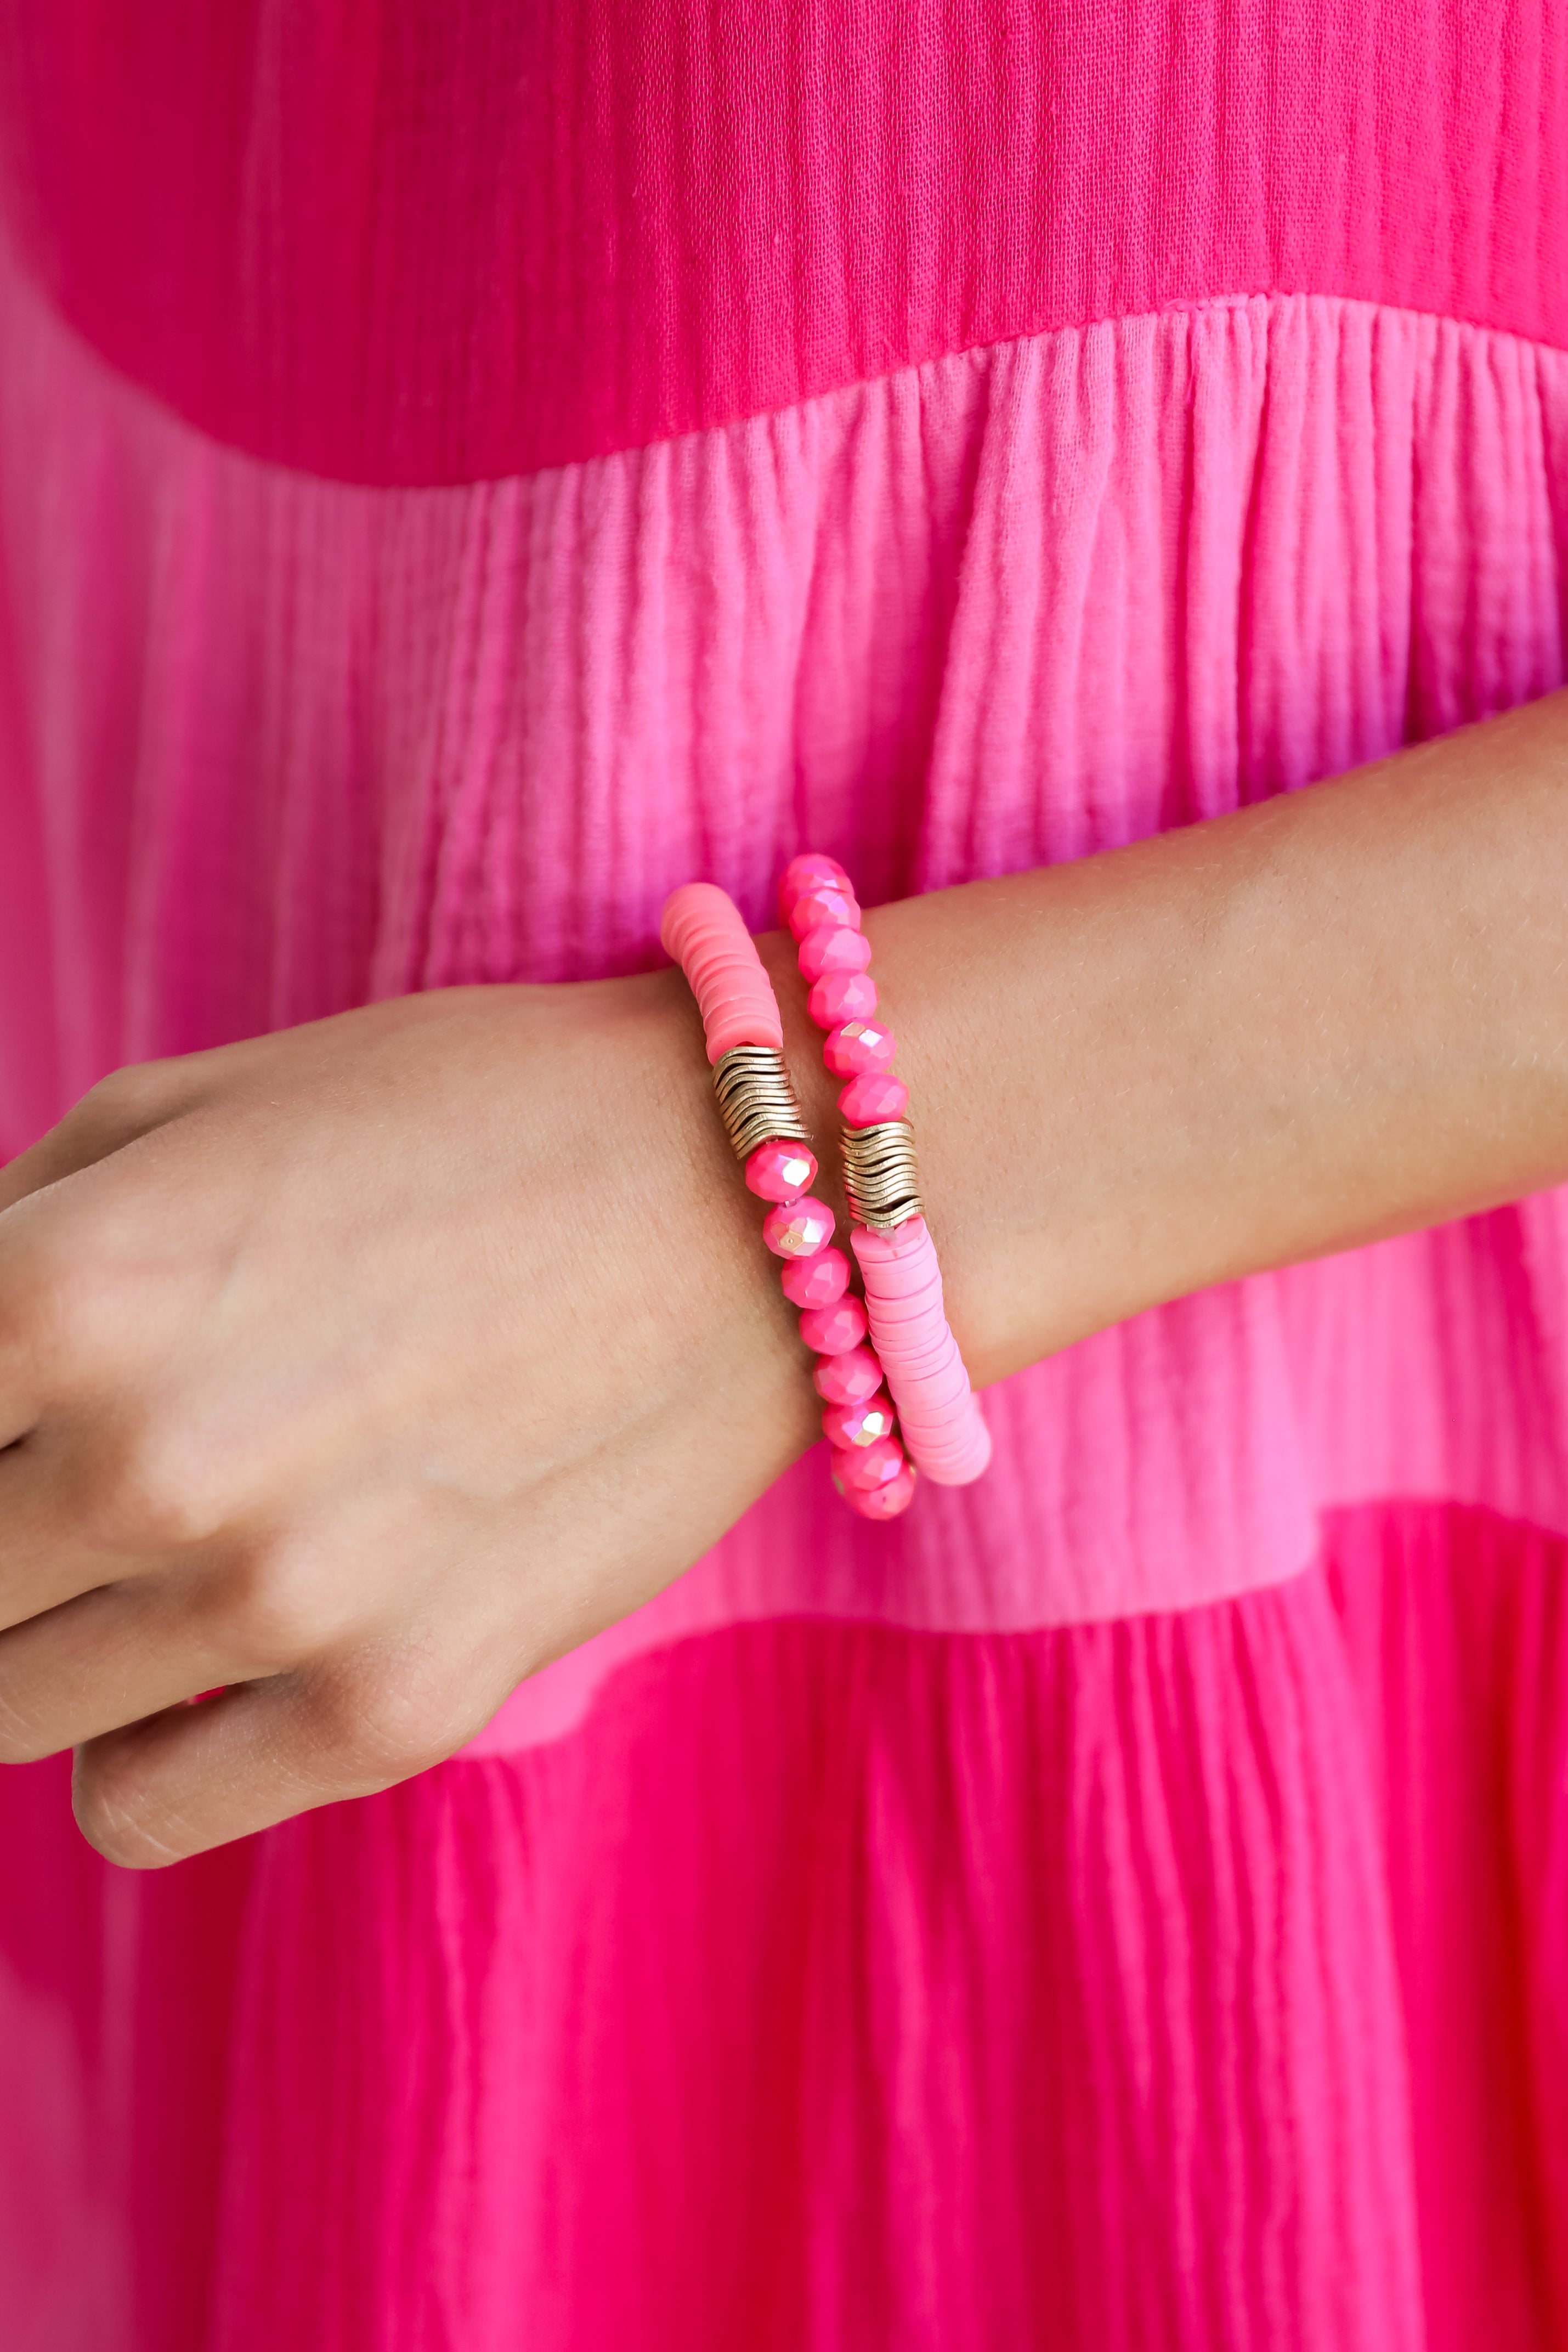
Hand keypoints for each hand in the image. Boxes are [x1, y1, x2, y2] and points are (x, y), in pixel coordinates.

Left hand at [0, 978, 820, 1863]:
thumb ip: (9, 1239)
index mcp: (58, 1282)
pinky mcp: (392, 1709)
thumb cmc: (464, 1114)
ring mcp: (273, 1604)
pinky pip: (129, 1810)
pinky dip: (137, 1747)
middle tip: (76, 1472)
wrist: (748, 1194)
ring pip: (7, 1705)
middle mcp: (142, 1461)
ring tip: (175, 1534)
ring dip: (60, 1627)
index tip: (17, 1423)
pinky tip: (215, 1653)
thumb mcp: (186, 1107)